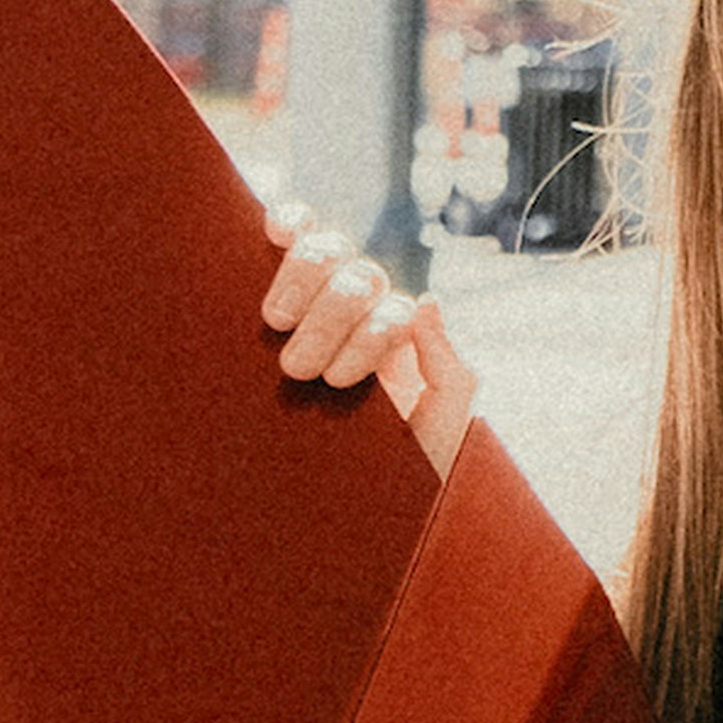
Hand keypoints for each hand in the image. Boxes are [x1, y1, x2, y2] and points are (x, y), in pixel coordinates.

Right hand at [260, 211, 478, 481]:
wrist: (325, 503)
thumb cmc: (384, 468)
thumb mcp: (436, 433)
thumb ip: (449, 374)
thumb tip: (426, 300)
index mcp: (400, 342)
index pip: (394, 311)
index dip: (368, 337)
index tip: (337, 384)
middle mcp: (363, 310)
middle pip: (357, 278)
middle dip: (327, 322)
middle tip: (298, 370)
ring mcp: (319, 291)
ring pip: (324, 250)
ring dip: (300, 283)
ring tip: (277, 324)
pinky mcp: (278, 283)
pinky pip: (292, 229)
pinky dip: (288, 219)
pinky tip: (274, 232)